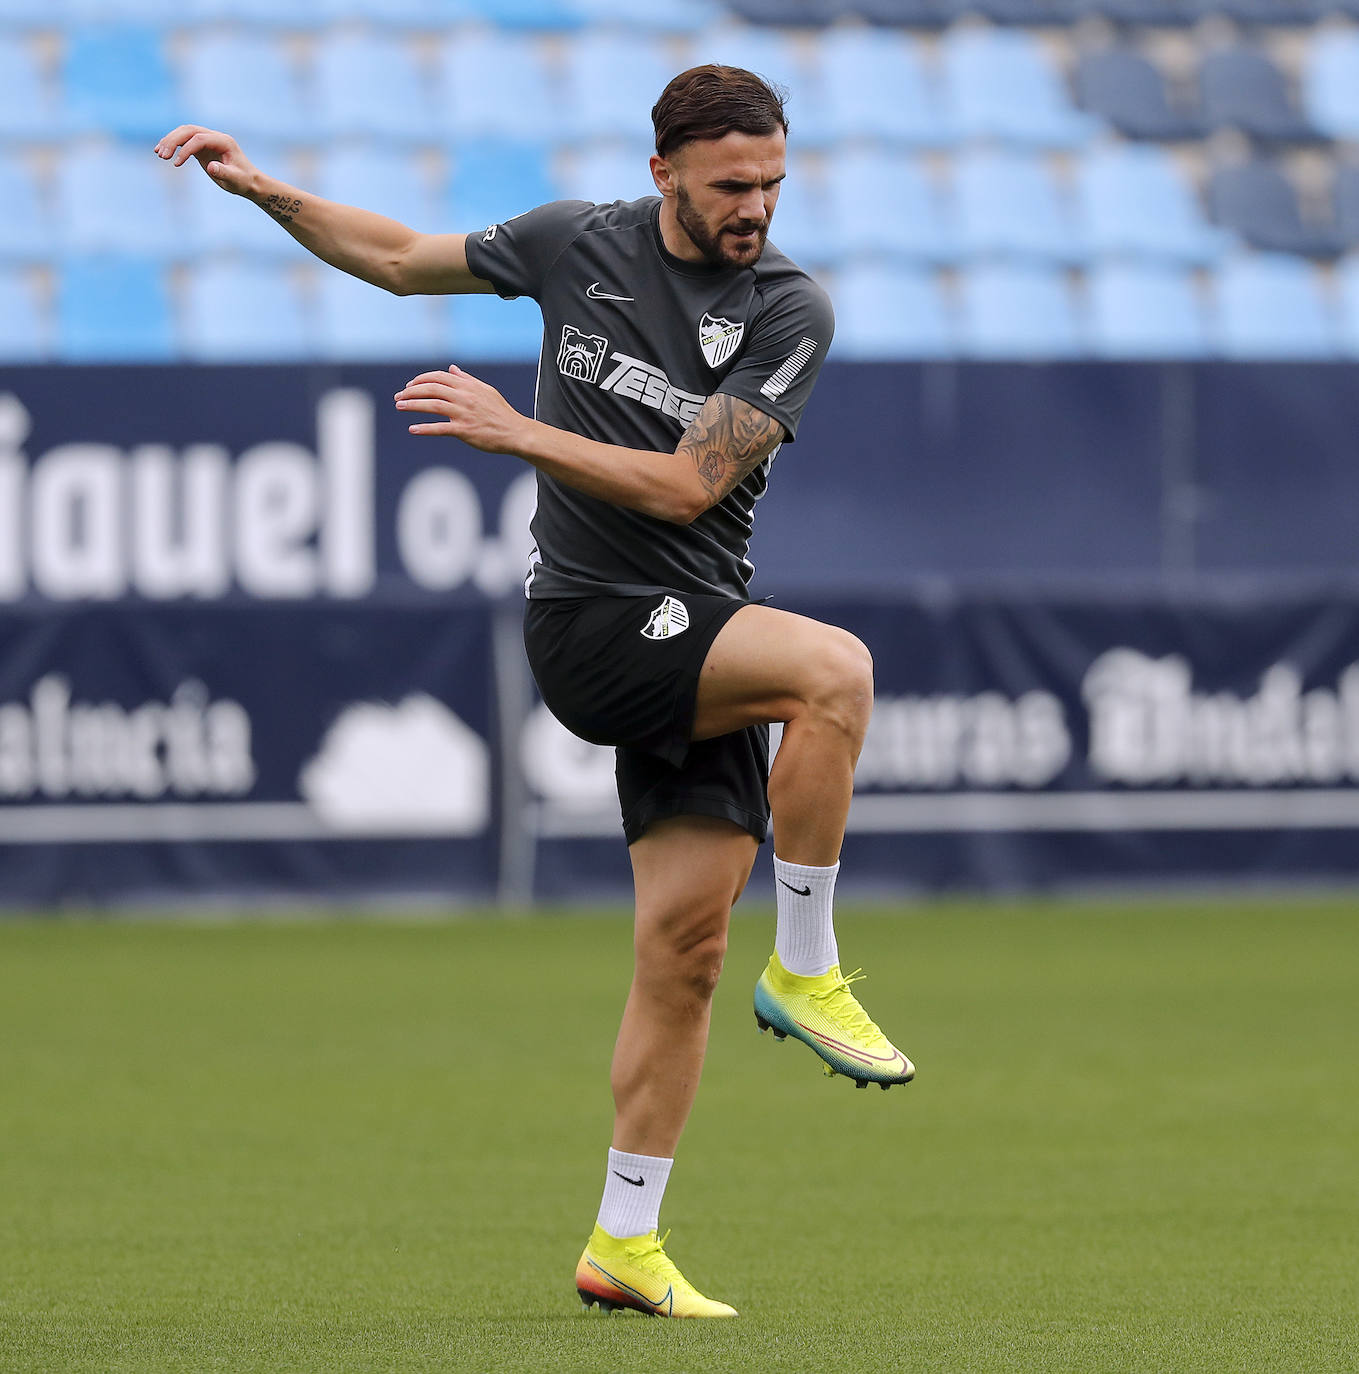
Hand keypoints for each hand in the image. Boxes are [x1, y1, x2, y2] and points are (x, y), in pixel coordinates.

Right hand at [153, 125, 257, 196]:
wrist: (249, 181)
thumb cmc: (243, 181)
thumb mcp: (236, 180)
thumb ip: (224, 173)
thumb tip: (211, 167)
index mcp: (223, 141)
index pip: (199, 139)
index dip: (186, 149)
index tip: (176, 163)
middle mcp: (214, 137)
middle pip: (189, 131)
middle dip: (173, 141)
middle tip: (161, 155)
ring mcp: (208, 140)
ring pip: (184, 133)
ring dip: (170, 141)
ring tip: (158, 154)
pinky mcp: (202, 147)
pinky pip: (185, 141)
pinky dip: (173, 145)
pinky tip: (162, 153)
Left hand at [394, 366, 530, 453]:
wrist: (515, 432)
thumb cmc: (501, 412)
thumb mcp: (486, 390)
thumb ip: (467, 380)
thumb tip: (452, 369)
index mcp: (468, 386)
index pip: (439, 377)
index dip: (421, 379)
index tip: (410, 385)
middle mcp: (464, 397)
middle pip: (432, 389)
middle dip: (412, 391)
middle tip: (399, 396)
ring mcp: (464, 414)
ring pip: (433, 405)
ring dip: (413, 405)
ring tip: (399, 406)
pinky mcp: (465, 431)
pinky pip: (440, 428)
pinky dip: (425, 428)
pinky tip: (413, 429)